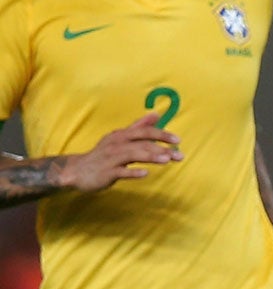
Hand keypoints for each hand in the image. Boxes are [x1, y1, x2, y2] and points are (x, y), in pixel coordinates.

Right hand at [57, 115, 181, 192]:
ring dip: (150, 156)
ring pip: (132, 155)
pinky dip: (132, 172)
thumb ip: (139, 127)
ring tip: (166, 160)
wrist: (77, 170)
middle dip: (161, 148)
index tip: (178, 140)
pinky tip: (145, 174)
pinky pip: (120, 172)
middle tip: (179, 155)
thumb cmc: (104, 154)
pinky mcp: (106, 172)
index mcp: (121, 135)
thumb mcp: (120, 138)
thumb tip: (157, 114)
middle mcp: (116, 144)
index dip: (161, 134)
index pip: (143, 131)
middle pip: (140, 143)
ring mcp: (111, 158)